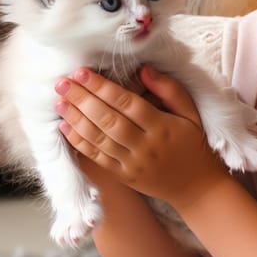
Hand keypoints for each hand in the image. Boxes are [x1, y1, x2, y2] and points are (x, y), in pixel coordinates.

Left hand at [54, 66, 228, 210]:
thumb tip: (143, 70)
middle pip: (108, 120)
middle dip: (82, 99)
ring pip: (99, 139)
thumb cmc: (193, 143)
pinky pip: (98, 158)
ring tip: (60, 102)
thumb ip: (169, 90)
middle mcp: (145, 146)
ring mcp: (132, 163)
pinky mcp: (124, 176)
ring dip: (76, 119)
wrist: (197, 187)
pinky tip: (66, 128)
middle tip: (62, 82)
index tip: (82, 72)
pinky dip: (80, 143)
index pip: (127, 103)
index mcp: (162, 126)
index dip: (103, 87)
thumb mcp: (191, 113)